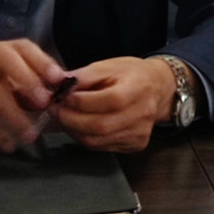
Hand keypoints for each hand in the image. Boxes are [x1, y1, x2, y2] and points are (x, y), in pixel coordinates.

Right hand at [0, 39, 67, 151]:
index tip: (60, 79)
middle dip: (29, 79)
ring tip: (30, 136)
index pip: (22, 46)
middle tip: (45, 103)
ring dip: (15, 116)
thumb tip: (52, 99)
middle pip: (7, 58)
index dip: (42, 61)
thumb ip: (20, 88)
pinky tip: (7, 145)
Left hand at [51, 56, 185, 152]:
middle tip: (56, 111)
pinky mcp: (135, 145)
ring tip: (65, 118)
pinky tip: (80, 126)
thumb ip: (84, 76)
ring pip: (97, 141)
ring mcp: (139, 133)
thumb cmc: (131, 74)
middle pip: (100, 126)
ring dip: (74, 130)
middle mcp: (142, 114)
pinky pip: (101, 147)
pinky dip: (85, 137)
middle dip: (71, 120)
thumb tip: (58, 86)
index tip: (60, 98)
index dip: (79, 102)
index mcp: (137, 89)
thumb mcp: (108, 66)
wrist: (157, 88)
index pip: (107, 100)